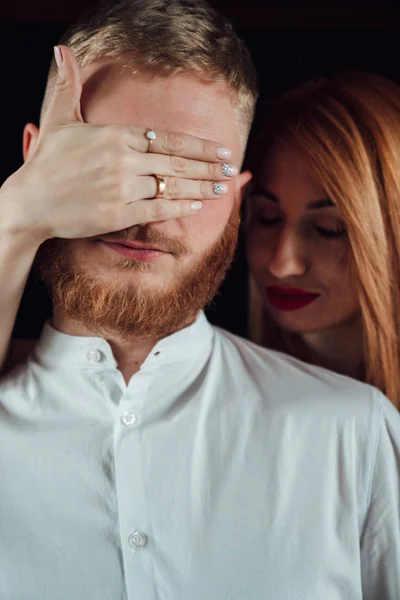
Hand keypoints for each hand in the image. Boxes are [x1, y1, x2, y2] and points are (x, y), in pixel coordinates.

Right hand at [0, 45, 236, 244]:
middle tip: (231, 169)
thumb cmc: (46, 162)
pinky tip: (198, 205)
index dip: (198, 145)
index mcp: (115, 135)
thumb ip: (68, 86)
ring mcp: (122, 187)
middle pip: (176, 162)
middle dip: (208, 166)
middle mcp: (123, 159)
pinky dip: (181, 206)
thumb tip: (63, 51)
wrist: (29, 202)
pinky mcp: (118, 213)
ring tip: (222, 187)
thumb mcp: (58, 119)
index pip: (168, 139)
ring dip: (201, 186)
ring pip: (172, 185)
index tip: (220, 149)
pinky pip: (158, 208)